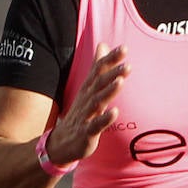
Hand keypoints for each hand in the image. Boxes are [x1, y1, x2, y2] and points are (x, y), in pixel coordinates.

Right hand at [45, 43, 126, 167]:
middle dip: (112, 74)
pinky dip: (105, 119)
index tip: (124, 48)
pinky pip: (96, 125)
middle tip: (127, 65)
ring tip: (120, 82)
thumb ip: (97, 68)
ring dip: (108, 92)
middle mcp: (87, 100)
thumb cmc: (81, 113)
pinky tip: (115, 112)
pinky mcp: (87, 132)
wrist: (61, 143)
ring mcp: (86, 116)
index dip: (110, 60)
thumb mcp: (88, 88)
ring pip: (97, 102)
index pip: (99, 71)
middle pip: (99, 84)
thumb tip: (103, 45)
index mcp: (89, 89)